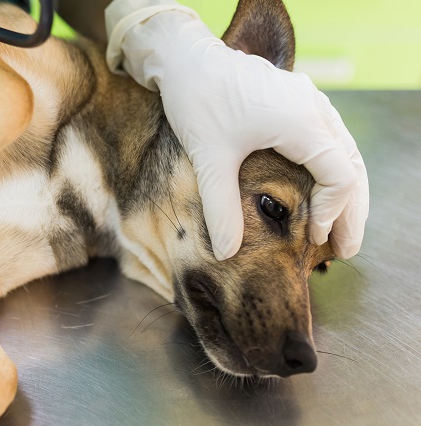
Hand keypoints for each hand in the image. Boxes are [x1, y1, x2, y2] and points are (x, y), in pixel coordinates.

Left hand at [106, 1, 367, 259]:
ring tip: (338, 228)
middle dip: (350, 210)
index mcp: (302, 122)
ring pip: (343, 151)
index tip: (312, 238)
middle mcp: (314, 109)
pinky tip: (320, 192)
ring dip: (344, 190)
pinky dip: (329, 169)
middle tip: (346, 249)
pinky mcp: (295, 100)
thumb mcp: (209, 158)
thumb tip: (226, 253)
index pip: (340, 177)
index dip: (331, 213)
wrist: (185, 59)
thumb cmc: (197, 100)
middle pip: (351, 166)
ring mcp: (307, 101)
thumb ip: (221, 208)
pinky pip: (327, 138)